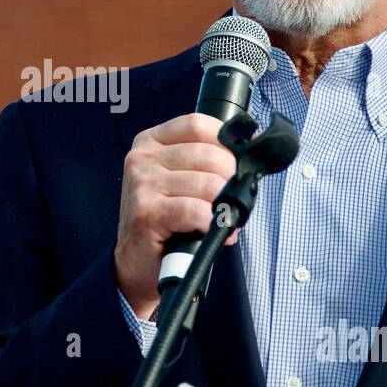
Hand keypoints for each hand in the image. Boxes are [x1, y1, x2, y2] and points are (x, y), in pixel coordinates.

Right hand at [114, 113, 236, 320]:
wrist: (136, 262)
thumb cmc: (165, 220)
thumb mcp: (180, 180)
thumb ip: (205, 161)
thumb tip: (250, 148)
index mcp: (151, 142)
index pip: (198, 124)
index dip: (227, 142)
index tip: (238, 162)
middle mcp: (142, 158)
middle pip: (209, 154)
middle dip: (231, 180)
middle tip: (230, 200)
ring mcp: (142, 183)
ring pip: (208, 184)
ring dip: (224, 206)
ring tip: (222, 219)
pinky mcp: (146, 212)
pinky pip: (196, 210)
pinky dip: (213, 223)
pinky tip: (212, 232)